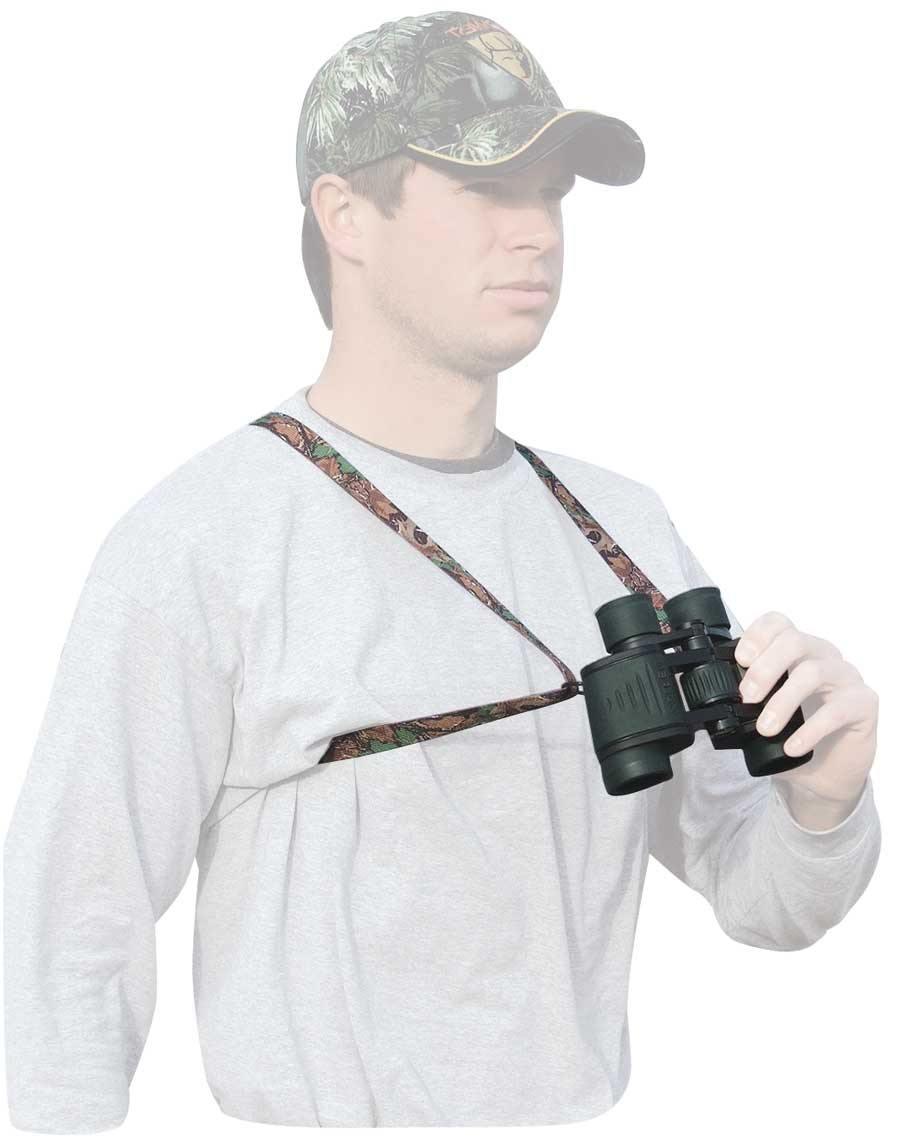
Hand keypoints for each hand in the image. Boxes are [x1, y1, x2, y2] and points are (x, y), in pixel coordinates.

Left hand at [735, 611, 878, 808]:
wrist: (827, 773)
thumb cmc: (794, 733)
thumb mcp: (765, 712)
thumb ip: (749, 698)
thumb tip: (718, 700)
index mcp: (797, 650)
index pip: (778, 624)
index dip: (757, 635)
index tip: (740, 659)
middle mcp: (823, 656)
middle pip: (795, 642)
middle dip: (765, 668)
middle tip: (747, 697)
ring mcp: (846, 678)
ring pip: (814, 672)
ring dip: (784, 701)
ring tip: (765, 728)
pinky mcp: (863, 704)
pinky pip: (838, 710)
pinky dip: (810, 730)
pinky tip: (792, 746)